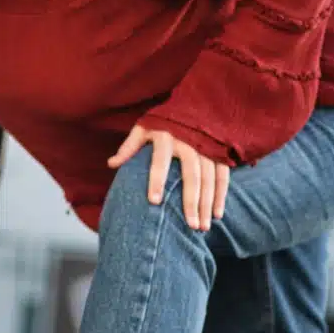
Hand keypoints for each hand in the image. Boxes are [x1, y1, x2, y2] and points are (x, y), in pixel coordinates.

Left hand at [107, 124, 228, 230]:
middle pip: (191, 176)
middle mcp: (189, 143)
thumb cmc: (162, 122)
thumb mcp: (143, 128)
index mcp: (166, 137)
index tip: (154, 201)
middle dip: (191, 202)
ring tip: (202, 227)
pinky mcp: (220, 153)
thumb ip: (129, 147)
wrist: (194, 105)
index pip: (159, 161)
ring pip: (209, 180)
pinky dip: (220, 196)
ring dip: (207, 204)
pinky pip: (222, 177)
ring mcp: (208, 148)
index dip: (156, 181)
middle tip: (190, 226)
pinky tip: (217, 215)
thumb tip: (111, 163)